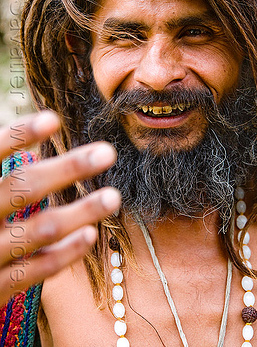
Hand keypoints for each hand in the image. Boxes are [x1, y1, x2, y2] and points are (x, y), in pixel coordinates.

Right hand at [0, 111, 119, 306]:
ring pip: (39, 230)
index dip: (19, 135)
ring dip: (81, 212)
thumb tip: (39, 127)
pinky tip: (90, 234)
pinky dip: (65, 253)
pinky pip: (36, 270)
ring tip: (113, 197)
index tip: (53, 119)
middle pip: (23, 189)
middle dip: (67, 169)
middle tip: (107, 153)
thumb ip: (2, 170)